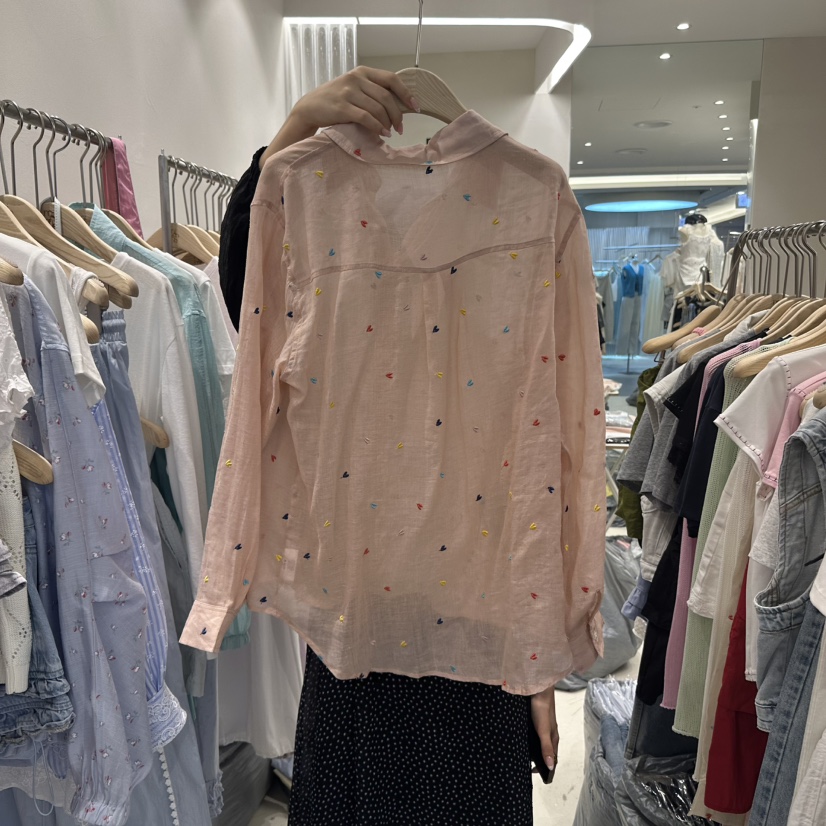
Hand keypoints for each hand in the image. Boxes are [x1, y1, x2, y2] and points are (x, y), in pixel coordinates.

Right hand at [261, 66, 420, 167]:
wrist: (310, 108)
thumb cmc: (336, 101)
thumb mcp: (354, 89)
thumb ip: (372, 92)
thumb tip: (398, 105)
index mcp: (363, 72)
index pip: (392, 79)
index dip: (406, 94)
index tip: (415, 107)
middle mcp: (356, 78)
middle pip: (387, 97)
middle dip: (397, 115)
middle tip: (400, 128)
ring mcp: (348, 92)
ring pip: (378, 109)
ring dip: (387, 124)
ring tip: (389, 133)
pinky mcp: (342, 107)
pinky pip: (366, 118)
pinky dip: (377, 127)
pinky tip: (381, 134)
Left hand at [531, 684, 559, 771]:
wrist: (538, 690)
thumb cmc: (542, 709)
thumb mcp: (543, 731)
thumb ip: (546, 747)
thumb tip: (551, 766)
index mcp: (554, 738)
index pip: (553, 757)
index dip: (547, 766)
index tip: (536, 772)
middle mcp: (550, 733)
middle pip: (547, 751)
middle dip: (541, 760)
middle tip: (528, 765)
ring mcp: (543, 727)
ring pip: (541, 742)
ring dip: (535, 750)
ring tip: (524, 754)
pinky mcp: (536, 720)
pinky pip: (535, 735)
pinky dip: (531, 740)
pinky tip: (523, 739)